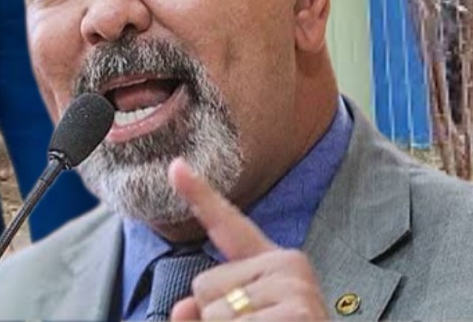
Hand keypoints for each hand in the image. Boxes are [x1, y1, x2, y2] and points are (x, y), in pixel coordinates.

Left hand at [166, 158, 330, 320]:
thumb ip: (208, 311)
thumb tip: (182, 309)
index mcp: (275, 264)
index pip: (230, 226)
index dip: (200, 195)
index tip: (175, 166)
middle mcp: (289, 265)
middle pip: (204, 285)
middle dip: (216, 319)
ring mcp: (295, 288)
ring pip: (212, 312)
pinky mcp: (297, 311)